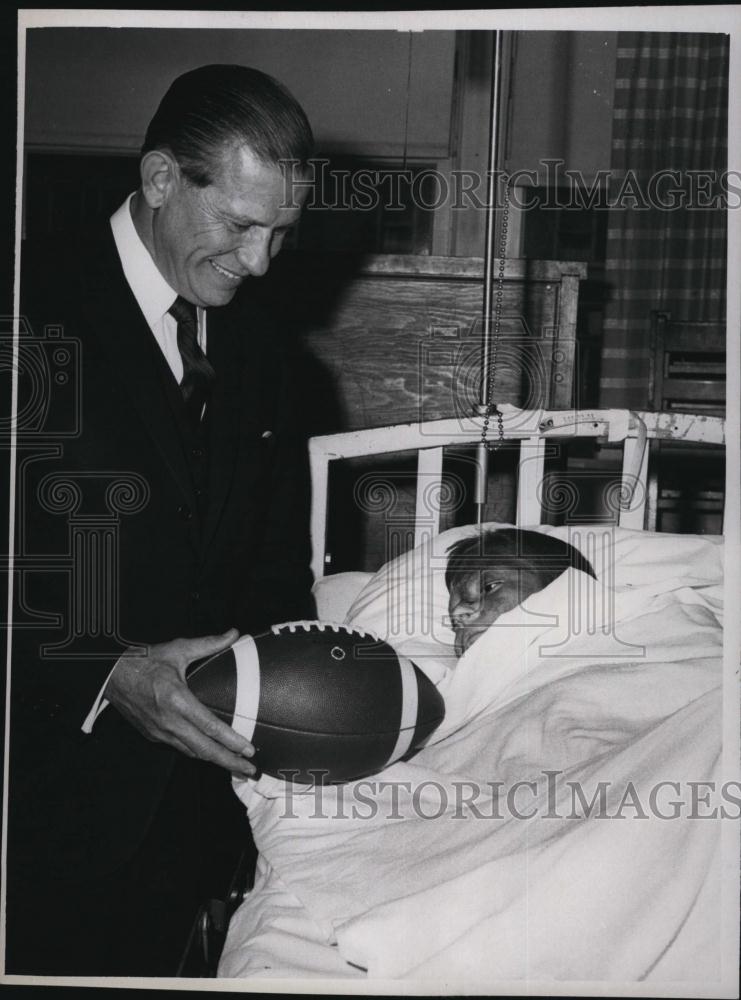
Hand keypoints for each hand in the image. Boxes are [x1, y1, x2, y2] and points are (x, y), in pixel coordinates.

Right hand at [104, 629, 255, 778]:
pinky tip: (210, 754)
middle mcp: (168, 720)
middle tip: (250, 770)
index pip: (210, 727)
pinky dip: (198, 753)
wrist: (111, 675)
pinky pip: (180, 748)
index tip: (249, 749)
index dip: (232, 741)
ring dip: (215, 761)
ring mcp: (159, 731)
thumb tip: (233, 634)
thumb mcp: (178, 649)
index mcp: (177, 699)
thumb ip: (209, 644)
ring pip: (192, 753)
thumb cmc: (145, 662)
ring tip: (236, 765)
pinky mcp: (153, 735)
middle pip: (204, 749)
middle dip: (229, 761)